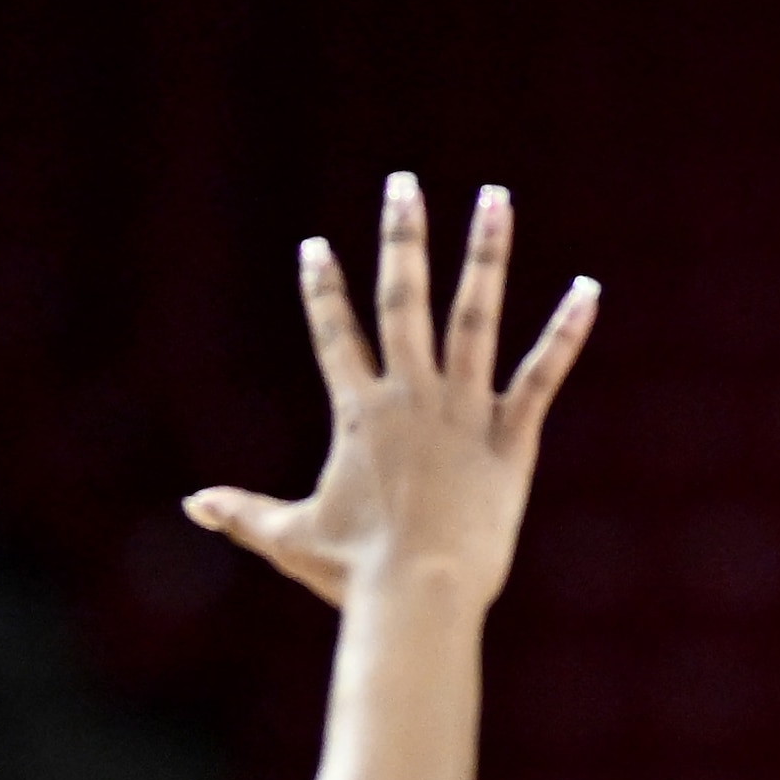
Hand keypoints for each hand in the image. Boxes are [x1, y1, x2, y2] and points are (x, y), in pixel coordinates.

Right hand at [183, 172, 595, 613]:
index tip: (316, 248)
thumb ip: (242, 513)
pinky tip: (589, 289)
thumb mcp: (290, 539)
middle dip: (401, 238)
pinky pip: (541, 374)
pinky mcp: (510, 437)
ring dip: (484, 253)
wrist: (418, 595)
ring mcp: (463, 411)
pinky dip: (566, 332)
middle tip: (402, 185)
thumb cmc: (354, 574)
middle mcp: (410, 396)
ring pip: (475, 316)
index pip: (335, 336)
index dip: (322, 291)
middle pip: (402, 299)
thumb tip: (190, 505)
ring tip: (494, 197)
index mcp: (359, 415)